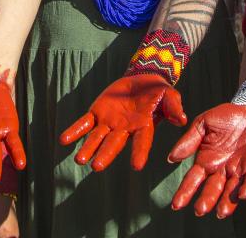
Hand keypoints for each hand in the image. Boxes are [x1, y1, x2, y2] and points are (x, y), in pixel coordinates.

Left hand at [59, 73, 185, 171]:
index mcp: (143, 126)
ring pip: (97, 137)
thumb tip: (182, 119)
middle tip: (97, 167)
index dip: (139, 153)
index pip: (141, 142)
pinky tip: (63, 141)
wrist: (141, 78)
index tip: (137, 166)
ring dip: (88, 148)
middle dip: (106, 155)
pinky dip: (74, 131)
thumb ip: (174, 106)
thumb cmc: (158, 90)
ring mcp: (109, 122)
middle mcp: (124, 129)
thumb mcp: (169, 94)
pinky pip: (84, 123)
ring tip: (80, 160)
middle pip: (114, 144)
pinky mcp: (97, 112)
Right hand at [168, 103, 245, 217]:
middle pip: (212, 188)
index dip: (185, 191)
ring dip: (227, 202)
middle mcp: (222, 170)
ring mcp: (239, 170)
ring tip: (221, 212)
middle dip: (207, 200)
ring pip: (232, 190)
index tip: (176, 205)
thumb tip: (171, 158)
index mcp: (207, 161)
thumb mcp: (203, 124)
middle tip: (200, 210)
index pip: (193, 179)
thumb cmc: (226, 118)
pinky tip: (243, 194)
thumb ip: (189, 140)